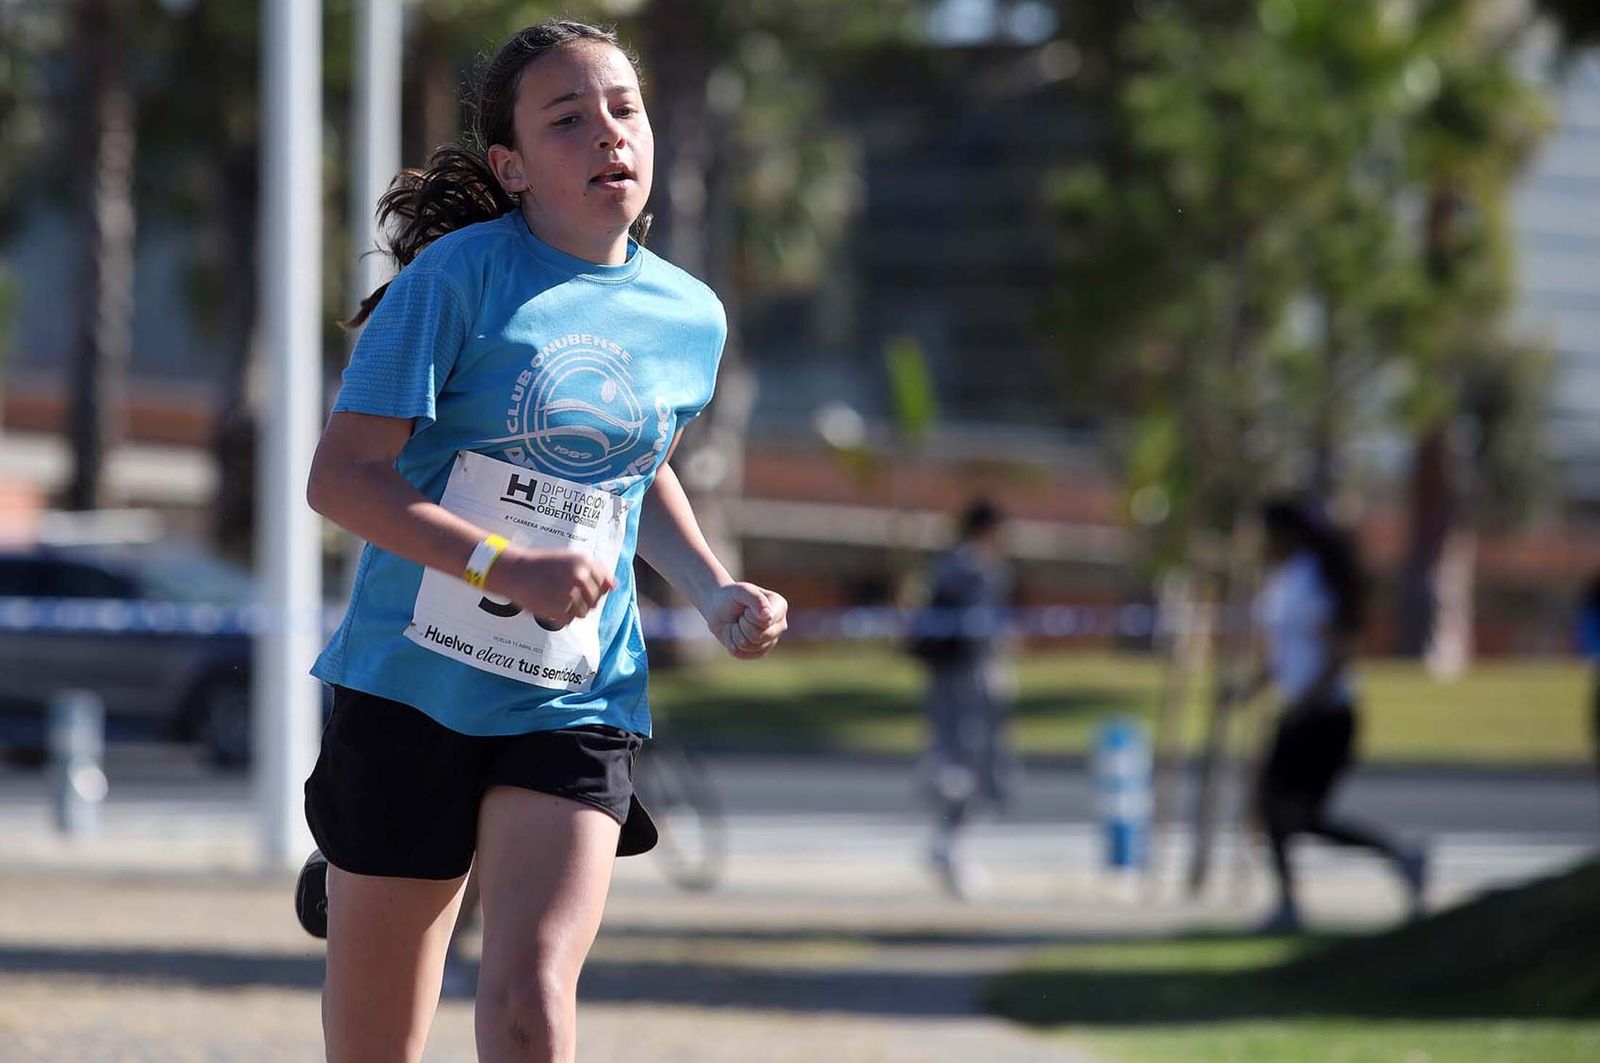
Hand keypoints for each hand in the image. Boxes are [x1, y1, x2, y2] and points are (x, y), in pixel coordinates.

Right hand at [486, 548, 616, 624]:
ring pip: (583, 613)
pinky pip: (568, 620)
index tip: (577, 586)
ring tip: (554, 598)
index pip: (604, 584)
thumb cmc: (543, 565)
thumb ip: (594, 572)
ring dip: (570, 610)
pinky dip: (559, 617)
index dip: (592, 588)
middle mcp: (580, 576)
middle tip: (562, 594)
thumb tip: (614, 586)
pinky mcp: (559, 608)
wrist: (514, 570)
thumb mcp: (571, 560)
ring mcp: (570, 593)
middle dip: (582, 601)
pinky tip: (548, 606)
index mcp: (585, 561)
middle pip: (595, 601)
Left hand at [702, 582, 787, 658]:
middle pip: (757, 636)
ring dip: (736, 634)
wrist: (718, 608)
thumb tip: (768, 616)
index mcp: (780, 606)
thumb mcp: (740, 591)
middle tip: (741, 616)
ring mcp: (771, 640)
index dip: (749, 616)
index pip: (765, 622)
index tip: (746, 608)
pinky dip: (733, 644)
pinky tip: (736, 633)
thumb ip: (756, 599)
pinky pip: (743, 654)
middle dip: (742, 626)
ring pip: (749, 646)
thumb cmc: (731, 597)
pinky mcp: (761, 652)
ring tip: (738, 624)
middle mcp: (780, 625)